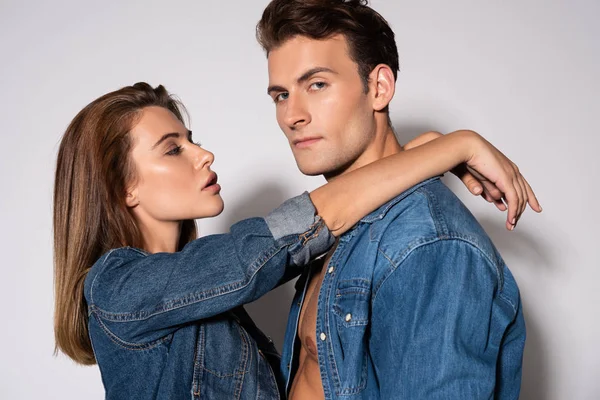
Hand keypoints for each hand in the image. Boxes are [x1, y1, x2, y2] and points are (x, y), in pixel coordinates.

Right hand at [404, 131, 541, 229]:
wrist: (465, 147)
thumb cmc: (467, 158)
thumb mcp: (479, 178)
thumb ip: (488, 189)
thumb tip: (495, 201)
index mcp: (507, 167)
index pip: (523, 185)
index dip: (531, 197)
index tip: (536, 208)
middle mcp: (512, 170)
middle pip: (524, 193)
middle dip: (520, 210)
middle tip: (514, 223)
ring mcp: (510, 174)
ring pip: (519, 199)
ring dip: (515, 214)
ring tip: (510, 225)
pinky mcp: (506, 179)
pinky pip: (513, 199)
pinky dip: (512, 211)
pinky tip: (510, 220)